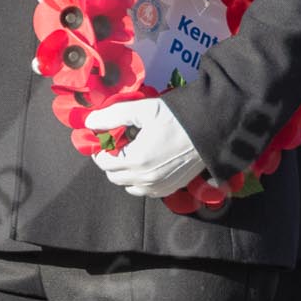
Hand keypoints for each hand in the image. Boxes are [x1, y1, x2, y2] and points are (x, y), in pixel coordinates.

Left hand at [83, 97, 205, 196]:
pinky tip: (147, 163)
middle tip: (118, 144)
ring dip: (124, 173)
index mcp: (136, 160)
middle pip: (114, 176)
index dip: (100, 149)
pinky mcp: (170, 189)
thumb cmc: (176, 117)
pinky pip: (146, 191)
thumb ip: (113, 116)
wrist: (211, 129)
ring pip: (129, 186)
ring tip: (132, 153)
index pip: (103, 162)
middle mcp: (145, 179)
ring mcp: (159, 187)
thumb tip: (89, 122)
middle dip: (110, 161)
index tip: (104, 138)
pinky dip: (140, 181)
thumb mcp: (143, 110)